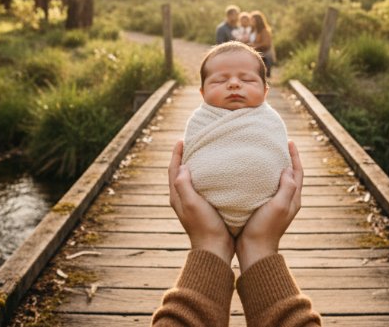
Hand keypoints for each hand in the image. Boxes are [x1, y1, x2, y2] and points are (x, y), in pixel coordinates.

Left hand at [168, 140, 234, 262]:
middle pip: (179, 173)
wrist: (215, 249)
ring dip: (193, 166)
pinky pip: (201, 187)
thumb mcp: (192, 204)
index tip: (182, 139)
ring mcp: (192, 205)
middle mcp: (182, 199)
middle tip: (192, 143)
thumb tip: (182, 167)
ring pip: (190, 180)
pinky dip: (204, 177)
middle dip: (183, 157)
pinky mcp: (203, 209)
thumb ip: (184, 186)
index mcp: (177, 197)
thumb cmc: (204, 226)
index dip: (176, 154)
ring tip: (204, 154)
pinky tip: (215, 175)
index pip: (173, 170)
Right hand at [235, 140, 303, 273]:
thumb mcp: (279, 206)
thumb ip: (287, 188)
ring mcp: (277, 206)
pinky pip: (269, 188)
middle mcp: (288, 201)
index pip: (298, 172)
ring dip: (276, 167)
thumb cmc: (265, 228)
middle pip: (291, 175)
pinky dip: (266, 178)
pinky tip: (254, 175)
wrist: (254, 250)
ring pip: (280, 181)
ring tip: (266, 155)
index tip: (289, 141)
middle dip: (287, 159)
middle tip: (278, 145)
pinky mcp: (265, 210)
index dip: (295, 156)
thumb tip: (288, 169)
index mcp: (293, 199)